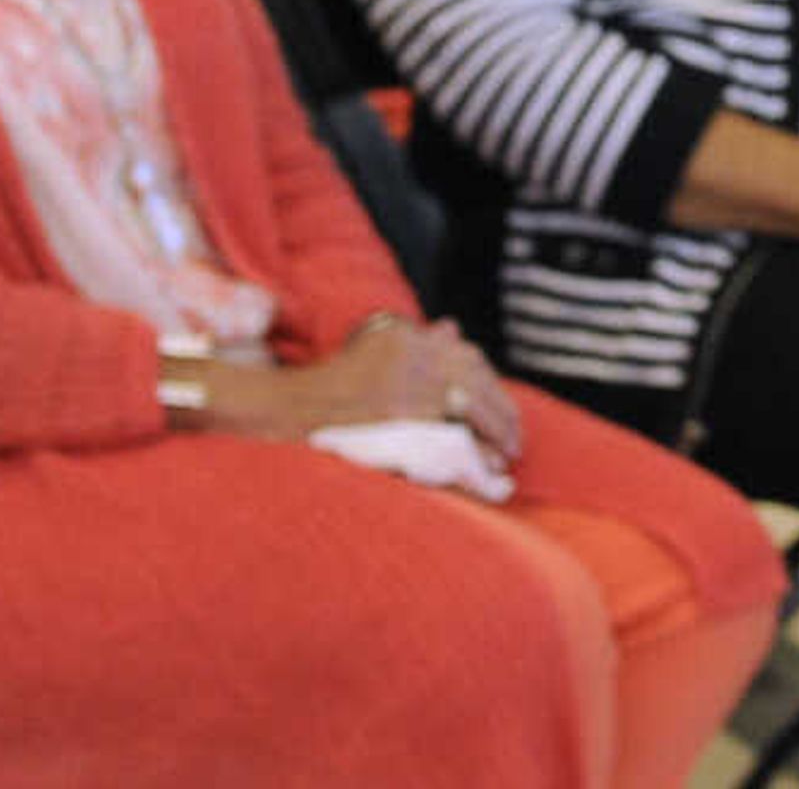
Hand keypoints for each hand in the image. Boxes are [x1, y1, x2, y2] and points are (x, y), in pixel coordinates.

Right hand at [196, 314, 522, 461]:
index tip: (503, 410)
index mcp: (409, 338)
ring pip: (470, 409)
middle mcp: (414, 356)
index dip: (491, 388)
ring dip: (495, 433)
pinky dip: (475, 452)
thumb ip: (414, 341)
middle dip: (502, 413)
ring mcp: (409, 388)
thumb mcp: (371, 348)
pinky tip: (486, 469)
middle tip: (515, 440)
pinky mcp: (402, 421)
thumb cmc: (327, 385)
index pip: (468, 361)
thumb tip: (454, 329)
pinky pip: (451, 438)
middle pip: (476, 384)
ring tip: (506, 456)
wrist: (283, 410)